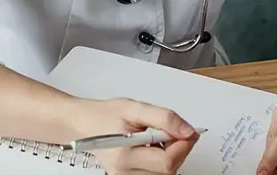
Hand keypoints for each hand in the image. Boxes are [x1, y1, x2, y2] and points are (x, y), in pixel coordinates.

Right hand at [73, 97, 199, 173]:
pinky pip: (155, 174)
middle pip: (168, 170)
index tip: (189, 131)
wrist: (86, 124)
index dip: (183, 146)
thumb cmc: (106, 115)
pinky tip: (153, 149)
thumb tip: (187, 131)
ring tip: (158, 138)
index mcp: (124, 155)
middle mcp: (124, 172)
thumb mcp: (135, 108)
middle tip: (173, 131)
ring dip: (170, 156)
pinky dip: (161, 161)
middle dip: (178, 149)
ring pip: (164, 174)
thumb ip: (164, 118)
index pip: (167, 162)